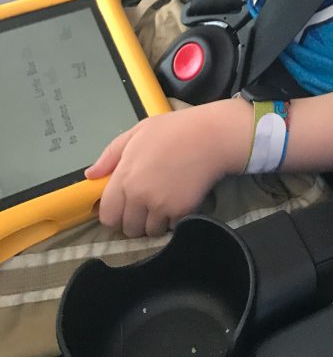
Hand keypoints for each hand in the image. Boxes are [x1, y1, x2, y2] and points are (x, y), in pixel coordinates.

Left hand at [85, 100, 250, 236]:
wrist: (211, 135)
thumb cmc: (175, 129)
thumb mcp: (138, 131)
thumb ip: (111, 154)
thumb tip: (90, 175)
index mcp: (124, 175)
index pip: (107, 214)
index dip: (115, 214)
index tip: (125, 207)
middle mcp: (137, 194)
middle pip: (127, 228)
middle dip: (135, 221)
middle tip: (146, 207)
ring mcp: (158, 205)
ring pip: (148, 232)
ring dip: (154, 224)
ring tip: (164, 205)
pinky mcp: (179, 211)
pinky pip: (169, 228)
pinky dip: (173, 220)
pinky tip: (178, 203)